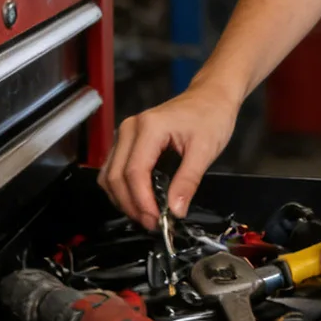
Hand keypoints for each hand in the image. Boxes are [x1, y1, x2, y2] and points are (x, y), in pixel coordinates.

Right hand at [98, 82, 238, 229]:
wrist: (210, 96)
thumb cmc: (211, 116)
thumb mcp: (206, 150)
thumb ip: (188, 181)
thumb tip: (175, 211)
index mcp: (149, 127)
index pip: (134, 172)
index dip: (142, 201)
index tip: (158, 221)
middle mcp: (130, 129)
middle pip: (116, 176)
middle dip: (131, 205)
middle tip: (153, 224)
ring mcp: (125, 134)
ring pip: (109, 176)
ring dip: (123, 200)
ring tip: (147, 216)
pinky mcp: (127, 141)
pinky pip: (114, 170)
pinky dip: (123, 190)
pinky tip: (140, 201)